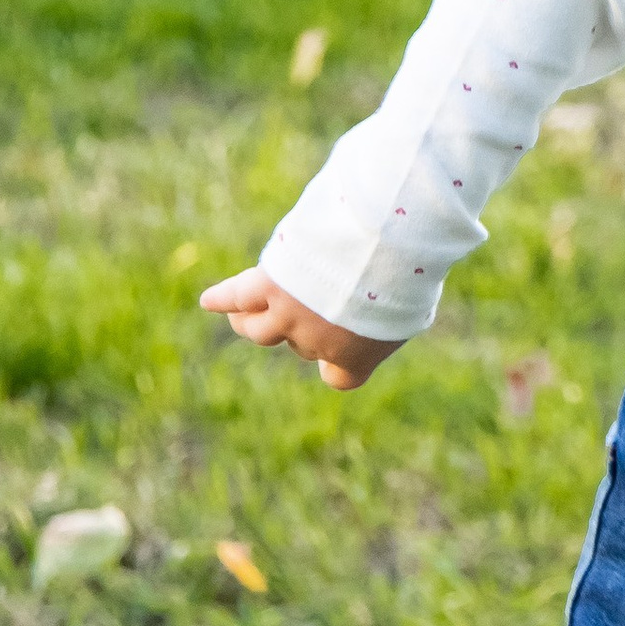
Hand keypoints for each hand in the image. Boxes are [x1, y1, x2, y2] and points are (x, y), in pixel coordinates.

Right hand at [200, 266, 404, 391]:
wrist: (385, 247)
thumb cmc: (409, 271)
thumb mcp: (415, 302)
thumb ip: (396, 313)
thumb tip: (399, 304)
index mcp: (355, 357)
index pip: (337, 377)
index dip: (333, 363)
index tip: (332, 355)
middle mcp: (316, 343)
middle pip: (300, 343)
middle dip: (308, 324)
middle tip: (322, 295)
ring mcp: (288, 315)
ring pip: (256, 329)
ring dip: (250, 322)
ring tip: (243, 316)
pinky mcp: (268, 286)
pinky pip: (237, 296)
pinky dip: (222, 298)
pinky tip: (209, 300)